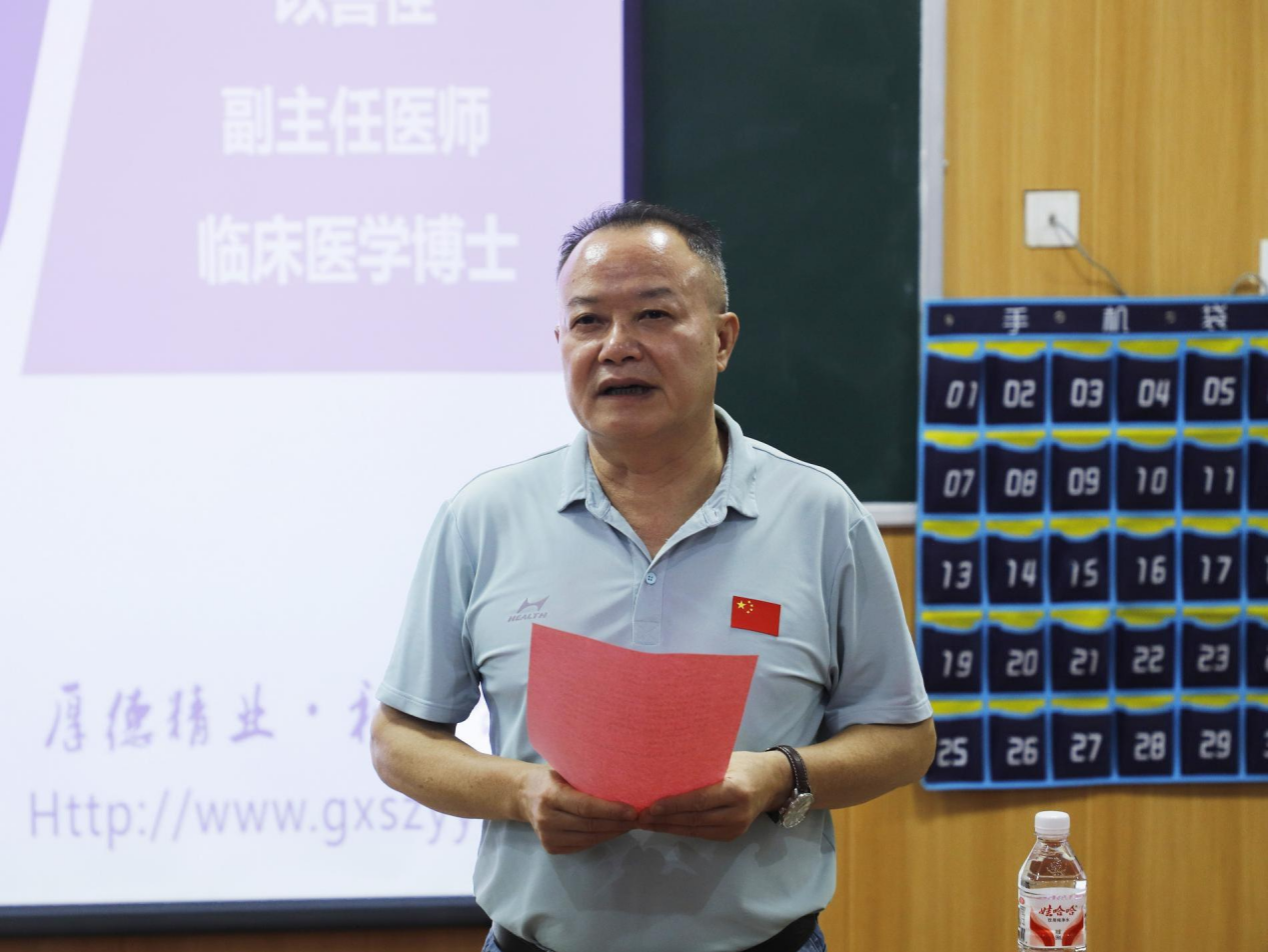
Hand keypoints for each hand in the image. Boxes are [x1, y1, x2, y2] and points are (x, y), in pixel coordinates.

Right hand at [517, 765, 638, 854]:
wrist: (522, 794)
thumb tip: (622, 772)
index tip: (633, 810)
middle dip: (618, 823)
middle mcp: (547, 818)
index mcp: (550, 795)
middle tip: (639, 818)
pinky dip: (601, 838)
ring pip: (589, 838)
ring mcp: (547, 836)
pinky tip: (614, 830)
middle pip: (590, 825)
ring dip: (613, 832)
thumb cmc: (550, 776)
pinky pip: (583, 845)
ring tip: (631, 824)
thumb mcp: (563, 768)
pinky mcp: (551, 848)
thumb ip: (585, 773)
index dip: (611, 810)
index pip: (585, 807)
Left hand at [636, 750, 790, 840]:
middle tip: (638, 816)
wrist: (774, 782)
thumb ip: (702, 769)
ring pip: (694, 830)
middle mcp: (737, 813)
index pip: (698, 801)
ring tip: (645, 822)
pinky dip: (681, 829)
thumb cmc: (745, 764)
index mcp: (735, 790)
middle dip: (663, 820)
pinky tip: (663, 825)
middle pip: (693, 819)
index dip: (673, 806)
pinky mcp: (731, 836)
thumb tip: (666, 770)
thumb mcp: (725, 760)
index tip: (650, 807)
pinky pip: (701, 834)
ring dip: (667, 827)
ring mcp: (736, 828)